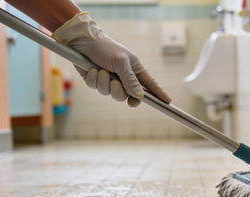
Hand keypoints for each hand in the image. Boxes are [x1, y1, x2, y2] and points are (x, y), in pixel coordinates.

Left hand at [52, 12, 170, 106]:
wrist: (82, 41)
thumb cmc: (105, 47)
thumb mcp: (121, 62)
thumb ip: (130, 80)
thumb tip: (139, 96)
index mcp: (135, 69)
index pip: (150, 85)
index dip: (158, 94)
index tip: (167, 102)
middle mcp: (124, 77)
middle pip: (128, 96)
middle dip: (119, 91)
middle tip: (115, 82)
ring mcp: (110, 80)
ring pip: (111, 94)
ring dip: (104, 83)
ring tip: (100, 70)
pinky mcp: (97, 82)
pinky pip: (97, 89)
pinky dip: (94, 80)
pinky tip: (92, 69)